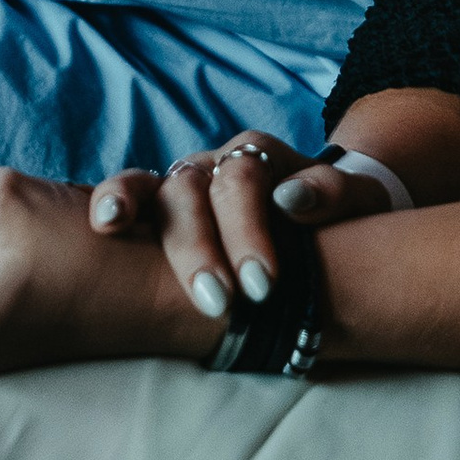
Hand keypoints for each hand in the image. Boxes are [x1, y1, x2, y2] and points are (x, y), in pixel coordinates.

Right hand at [88, 128, 397, 322]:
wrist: (321, 216)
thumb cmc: (338, 214)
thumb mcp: (358, 200)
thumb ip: (334, 192)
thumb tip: (293, 199)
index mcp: (260, 157)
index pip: (243, 181)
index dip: (248, 231)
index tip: (263, 286)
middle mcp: (214, 165)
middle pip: (194, 189)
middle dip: (199, 247)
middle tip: (216, 302)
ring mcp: (183, 185)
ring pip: (155, 188)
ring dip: (135, 208)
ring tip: (113, 226)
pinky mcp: (159, 211)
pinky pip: (129, 196)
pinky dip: (112, 200)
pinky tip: (100, 221)